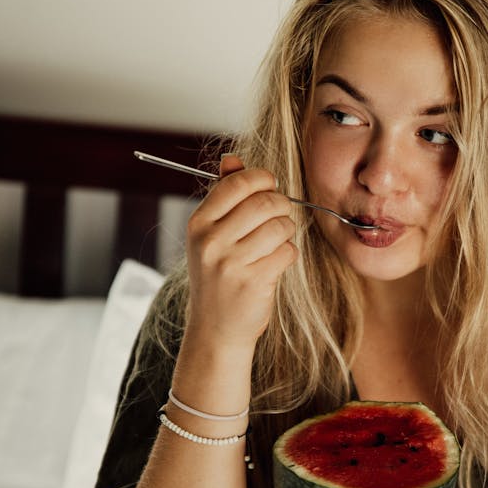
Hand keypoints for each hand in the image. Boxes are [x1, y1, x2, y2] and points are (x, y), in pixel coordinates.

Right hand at [185, 154, 296, 348]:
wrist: (215, 329)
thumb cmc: (218, 276)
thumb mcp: (211, 235)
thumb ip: (223, 195)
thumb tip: (232, 159)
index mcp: (199, 223)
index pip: (238, 184)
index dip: (262, 179)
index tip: (270, 187)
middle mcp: (211, 241)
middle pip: (264, 202)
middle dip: (281, 205)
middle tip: (280, 216)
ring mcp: (232, 263)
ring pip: (280, 226)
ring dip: (286, 232)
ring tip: (276, 242)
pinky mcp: (254, 282)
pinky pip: (287, 251)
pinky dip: (288, 254)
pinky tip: (276, 263)